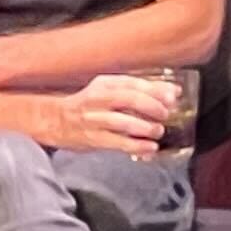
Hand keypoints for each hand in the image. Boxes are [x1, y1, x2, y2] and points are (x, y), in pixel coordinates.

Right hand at [48, 73, 180, 155]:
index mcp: (105, 84)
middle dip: (153, 106)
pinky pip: (118, 142)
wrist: (56, 120)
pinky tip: (150, 148)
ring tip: (158, 131)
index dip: (156, 89)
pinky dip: (136, 145)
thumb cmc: (91, 105)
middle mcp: (98, 99)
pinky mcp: (93, 138)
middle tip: (165, 114)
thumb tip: (174, 92)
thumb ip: (140, 91)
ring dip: (145, 127)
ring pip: (123, 121)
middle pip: (130, 99)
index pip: (133, 82)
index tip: (173, 96)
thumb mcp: (110, 91)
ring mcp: (94, 119)